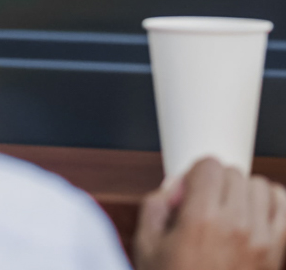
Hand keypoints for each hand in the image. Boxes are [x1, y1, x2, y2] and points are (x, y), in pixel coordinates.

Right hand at [135, 157, 285, 269]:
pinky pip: (283, 207)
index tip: (189, 191)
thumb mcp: (147, 247)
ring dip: (244, 192)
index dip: (194, 175)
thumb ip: (155, 205)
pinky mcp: (277, 254)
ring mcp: (262, 241)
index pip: (209, 165)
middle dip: (216, 183)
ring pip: (260, 186)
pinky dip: (272, 203)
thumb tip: (174, 187)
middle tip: (205, 204)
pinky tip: (255, 214)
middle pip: (233, 173)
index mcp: (201, 219)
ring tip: (230, 211)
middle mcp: (236, 226)